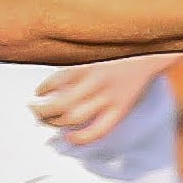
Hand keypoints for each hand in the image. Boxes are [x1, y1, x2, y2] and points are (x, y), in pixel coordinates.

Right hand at [31, 54, 172, 145]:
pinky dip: (45, 88)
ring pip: (61, 104)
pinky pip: (59, 80)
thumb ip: (110, 107)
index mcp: (121, 108)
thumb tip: (78, 117)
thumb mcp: (131, 94)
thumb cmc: (137, 70)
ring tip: (36, 109)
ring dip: (43, 111)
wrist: (147, 43)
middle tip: (43, 120)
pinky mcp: (85, 64)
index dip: (79, 138)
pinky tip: (40, 91)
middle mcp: (106, 96)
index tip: (69, 137)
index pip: (96, 132)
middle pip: (72, 118)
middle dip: (53, 123)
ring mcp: (94, 80)